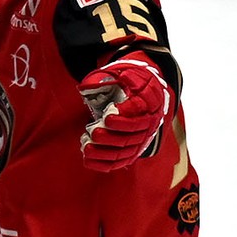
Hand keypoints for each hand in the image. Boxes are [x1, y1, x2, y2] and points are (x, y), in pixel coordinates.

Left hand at [79, 52, 169, 170]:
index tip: (107, 116)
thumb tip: (87, 87)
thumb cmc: (127, 82)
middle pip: (133, 135)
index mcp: (148, 101)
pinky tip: (88, 161)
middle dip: (112, 136)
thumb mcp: (119, 73)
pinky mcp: (134, 149)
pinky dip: (105, 163)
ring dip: (105, 152)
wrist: (142, 91)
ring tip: (86, 147)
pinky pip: (121, 160)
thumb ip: (104, 78)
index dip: (124, 117)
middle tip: (94, 132)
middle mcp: (149, 122)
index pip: (139, 112)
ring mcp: (142, 138)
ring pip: (126, 150)